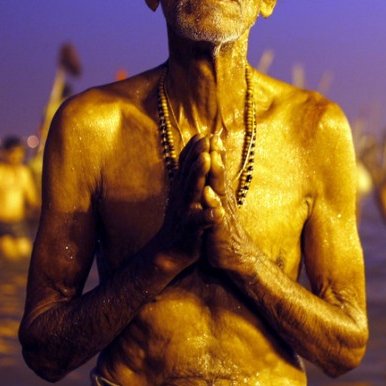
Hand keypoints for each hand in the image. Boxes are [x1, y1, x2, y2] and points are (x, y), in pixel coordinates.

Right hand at [157, 135, 215, 268]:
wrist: (168, 252)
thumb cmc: (181, 220)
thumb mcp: (183, 196)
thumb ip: (188, 176)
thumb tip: (193, 155)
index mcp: (182, 188)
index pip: (187, 165)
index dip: (194, 149)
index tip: (202, 133)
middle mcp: (182, 197)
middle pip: (189, 173)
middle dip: (197, 155)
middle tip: (205, 139)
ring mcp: (185, 212)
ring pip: (193, 191)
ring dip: (198, 175)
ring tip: (207, 160)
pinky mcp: (190, 229)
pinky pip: (200, 222)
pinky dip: (207, 217)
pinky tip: (216, 213)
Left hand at [201, 134, 252, 272]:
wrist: (234, 257)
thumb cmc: (222, 228)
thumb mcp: (219, 205)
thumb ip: (218, 186)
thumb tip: (216, 166)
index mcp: (221, 194)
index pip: (218, 171)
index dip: (216, 153)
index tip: (212, 133)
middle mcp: (224, 200)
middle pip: (220, 175)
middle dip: (216, 157)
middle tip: (214, 138)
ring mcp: (223, 214)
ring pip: (220, 191)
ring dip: (217, 175)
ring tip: (213, 159)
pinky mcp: (219, 230)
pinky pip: (215, 216)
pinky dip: (212, 206)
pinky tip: (209, 197)